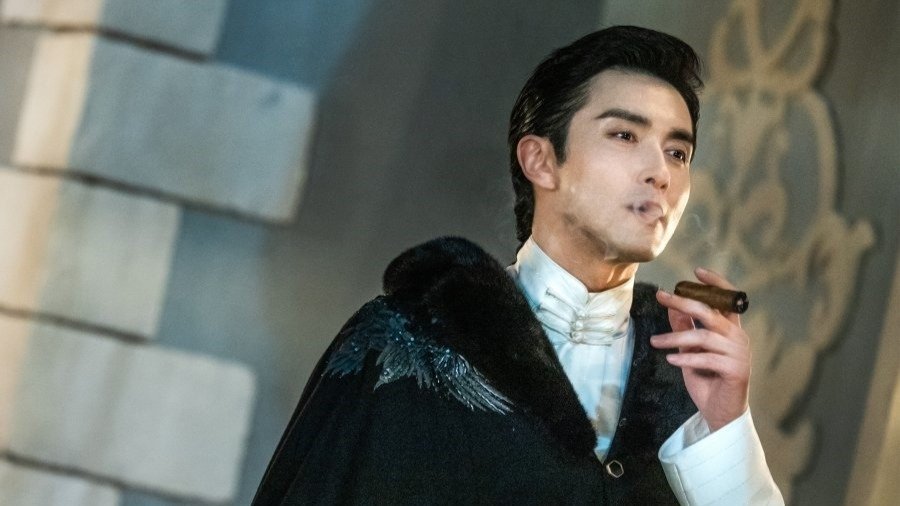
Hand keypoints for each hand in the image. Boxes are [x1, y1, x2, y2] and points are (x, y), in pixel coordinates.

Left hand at [650, 267, 749, 431]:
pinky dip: (686, 358)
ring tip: (655, 342)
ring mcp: (740, 354)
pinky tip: (671, 360)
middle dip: (683, 302)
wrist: (721, 414)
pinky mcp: (736, 371)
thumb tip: (672, 308)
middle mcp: (739, 339)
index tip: (696, 271)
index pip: (728, 300)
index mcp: (731, 331)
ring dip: (675, 337)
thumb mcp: (690, 352)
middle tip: (661, 296)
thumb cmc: (707, 381)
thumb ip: (685, 330)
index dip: (715, 283)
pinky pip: (706, 359)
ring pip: (703, 336)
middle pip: (710, 312)